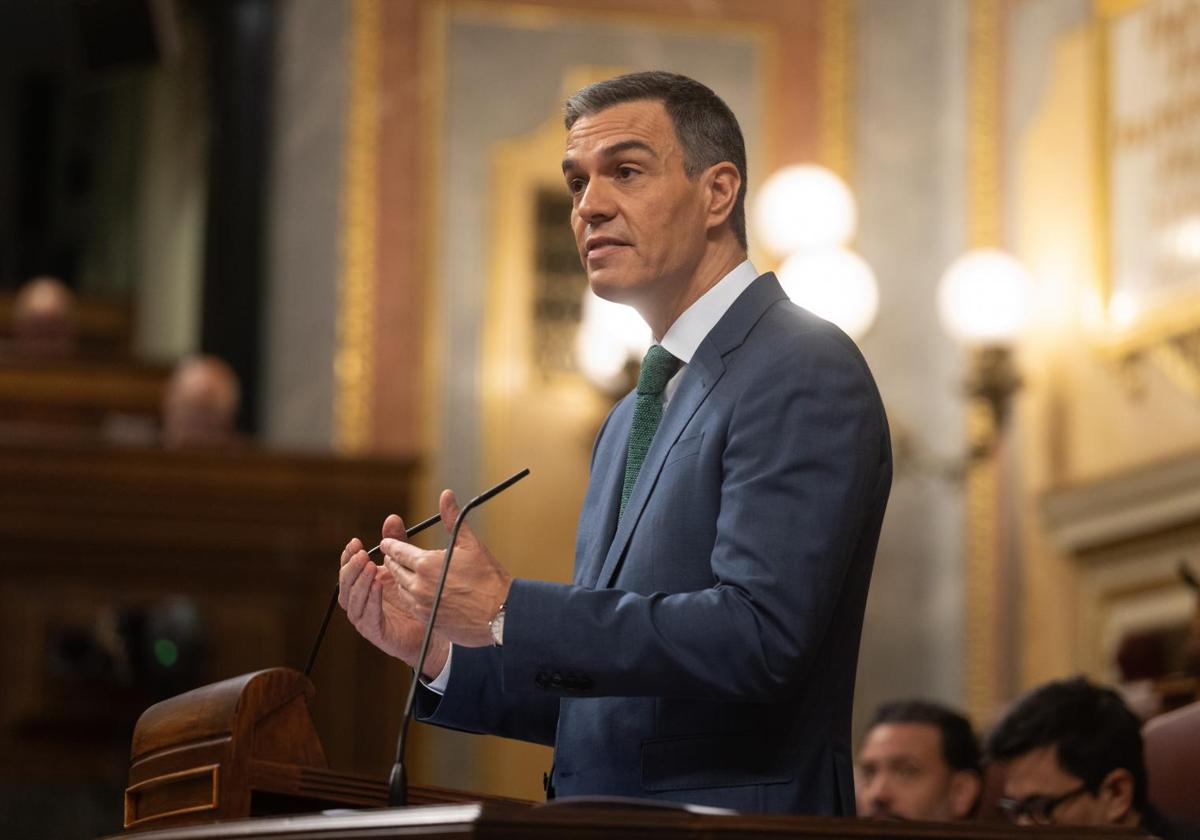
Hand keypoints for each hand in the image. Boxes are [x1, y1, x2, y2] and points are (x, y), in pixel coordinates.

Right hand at [338, 514, 449, 677]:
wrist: (433, 631)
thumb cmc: (417, 599)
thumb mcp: (406, 566)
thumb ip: (398, 543)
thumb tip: (392, 517)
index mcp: (364, 585)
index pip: (348, 568)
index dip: (348, 556)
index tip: (356, 542)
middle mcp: (361, 601)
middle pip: (345, 583)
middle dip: (351, 568)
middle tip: (362, 554)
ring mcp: (365, 618)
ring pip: (351, 600)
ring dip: (358, 583)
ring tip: (370, 567)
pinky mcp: (375, 632)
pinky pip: (367, 616)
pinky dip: (370, 601)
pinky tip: (378, 586)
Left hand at [385, 490, 512, 647]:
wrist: (500, 614)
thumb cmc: (488, 577)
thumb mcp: (470, 543)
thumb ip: (453, 518)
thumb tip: (446, 494)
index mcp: (426, 564)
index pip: (397, 551)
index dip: (390, 545)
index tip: (386, 542)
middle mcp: (418, 585)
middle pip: (395, 570)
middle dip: (393, 561)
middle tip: (392, 556)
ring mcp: (421, 605)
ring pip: (400, 589)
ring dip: (401, 579)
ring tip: (404, 572)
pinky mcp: (426, 620)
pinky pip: (410, 605)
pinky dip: (410, 596)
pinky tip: (418, 592)